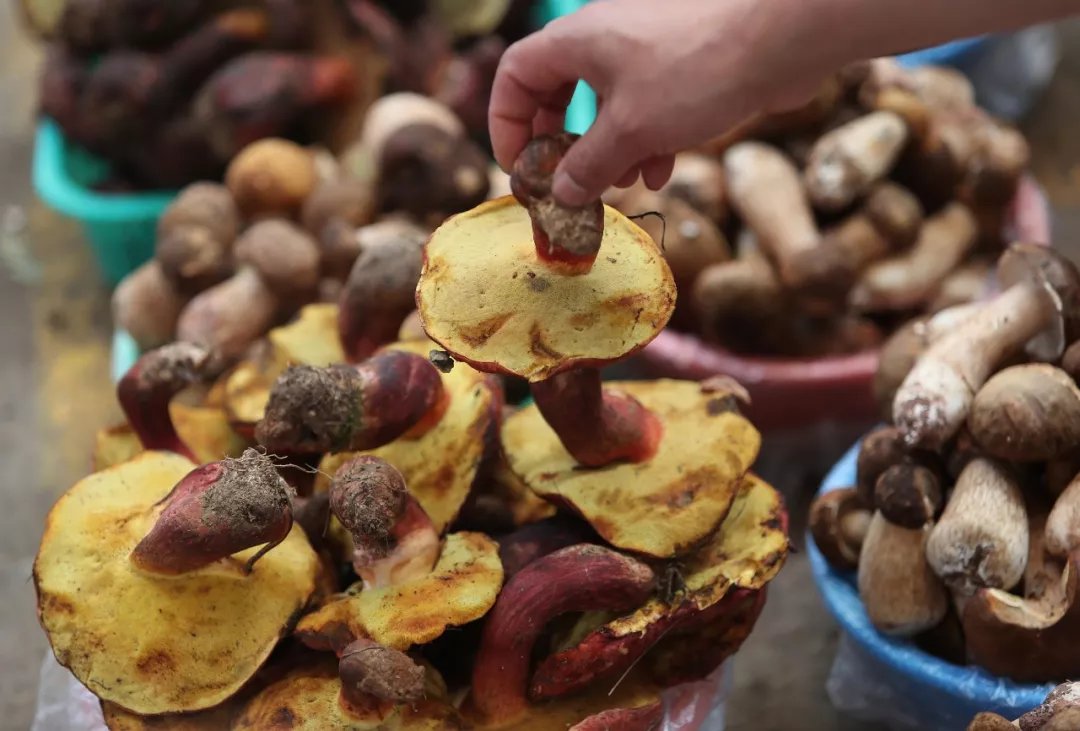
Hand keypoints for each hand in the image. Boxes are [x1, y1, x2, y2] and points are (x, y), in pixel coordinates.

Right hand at [488, 0, 844, 205]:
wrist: (783, 37)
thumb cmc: (697, 70)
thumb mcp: (630, 130)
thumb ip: (587, 165)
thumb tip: (560, 192)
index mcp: (577, 41)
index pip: (516, 75)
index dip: (507, 123)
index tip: (520, 167)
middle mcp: (605, 39)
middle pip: (560, 92)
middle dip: (563, 143)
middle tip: (567, 181)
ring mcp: (645, 50)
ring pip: (607, 105)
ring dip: (609, 150)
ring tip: (624, 184)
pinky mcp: (682, 67)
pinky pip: (646, 106)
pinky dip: (645, 140)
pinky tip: (662, 170)